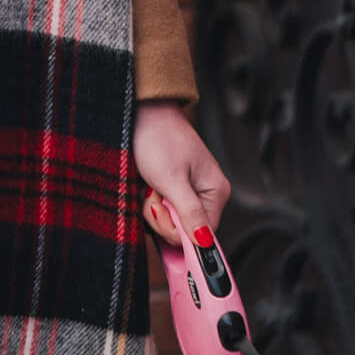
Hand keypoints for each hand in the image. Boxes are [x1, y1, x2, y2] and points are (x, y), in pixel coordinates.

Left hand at [133, 100, 229, 246]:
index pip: (203, 235)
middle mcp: (204, 194)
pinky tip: (146, 184)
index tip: (160, 215)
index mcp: (215, 191)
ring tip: (149, 183)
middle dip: (162, 216)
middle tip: (153, 192)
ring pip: (168, 221)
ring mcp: (187, 192)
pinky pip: (159, 209)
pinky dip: (148, 200)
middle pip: (184, 230)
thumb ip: (190, 213)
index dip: (178, 232)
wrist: (139, 112)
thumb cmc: (158, 137)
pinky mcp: (170, 189)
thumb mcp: (172, 179)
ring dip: (152, 206)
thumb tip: (205, 242)